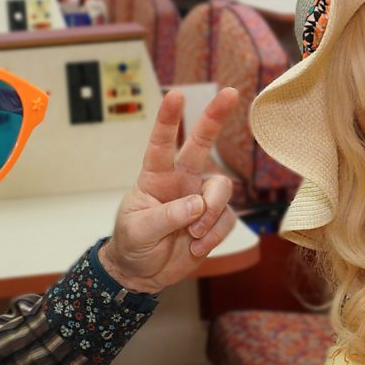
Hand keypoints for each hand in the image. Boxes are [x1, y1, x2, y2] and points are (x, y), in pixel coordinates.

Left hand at [99, 88, 239, 293]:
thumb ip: (165, 216)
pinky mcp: (214, 220)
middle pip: (201, 143)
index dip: (168, 119)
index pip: (161, 143)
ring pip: (221, 189)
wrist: (141, 273)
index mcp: (155, 177)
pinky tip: (195, 247)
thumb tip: (197, 203)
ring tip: (192, 236)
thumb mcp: (138, 231)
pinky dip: (213, 236)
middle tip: (231, 92)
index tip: (175, 94)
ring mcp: (199, 198)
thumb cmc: (133, 244)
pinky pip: (227, 220)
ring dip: (210, 213)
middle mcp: (181, 180)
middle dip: (215, 117)